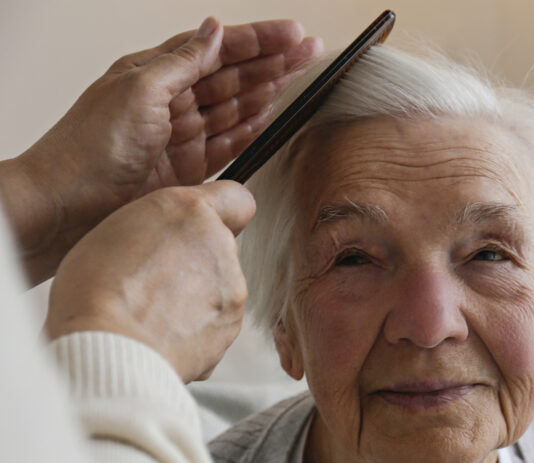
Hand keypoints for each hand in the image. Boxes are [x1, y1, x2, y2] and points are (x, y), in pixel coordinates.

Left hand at [0, 17, 320, 283]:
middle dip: (272, 61)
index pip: (216, 48)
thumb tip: (213, 30)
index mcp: (154, 73)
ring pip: (236, 107)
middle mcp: (169, 102)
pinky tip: (270, 114)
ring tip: (298, 75)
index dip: (256, 40)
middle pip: (232, 75)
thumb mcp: (139, 89)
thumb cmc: (89, 148)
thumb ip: (182, 62)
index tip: (292, 34)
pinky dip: (252, 128)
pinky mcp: (189, 170)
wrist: (69, 205)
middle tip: (308, 51)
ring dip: (268, 89)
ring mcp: (180, 137)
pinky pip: (229, 143)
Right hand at [45, 182, 254, 382]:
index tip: (200, 228)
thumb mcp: (113, 230)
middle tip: (154, 280)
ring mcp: (232, 288)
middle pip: (219, 248)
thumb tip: (167, 241)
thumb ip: (156, 228)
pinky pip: (215, 322)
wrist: (111, 347)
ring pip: (219, 286)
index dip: (219, 214)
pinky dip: (196, 328)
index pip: (234, 198)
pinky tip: (162, 334)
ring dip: (195, 296)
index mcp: (189, 212)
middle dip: (195, 261)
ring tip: (152, 313)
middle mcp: (220, 245)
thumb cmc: (96, 290)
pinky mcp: (232, 325)